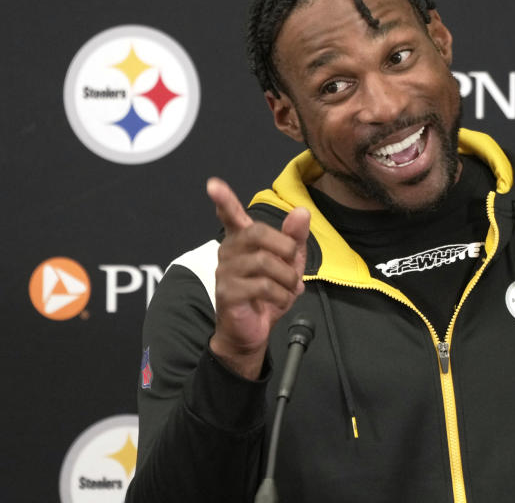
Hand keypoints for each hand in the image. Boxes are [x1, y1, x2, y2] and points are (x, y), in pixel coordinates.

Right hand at [206, 177, 309, 378]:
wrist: (253, 330)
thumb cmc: (268, 292)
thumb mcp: (289, 263)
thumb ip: (295, 237)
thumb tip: (301, 211)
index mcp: (242, 240)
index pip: (231, 215)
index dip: (224, 200)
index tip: (213, 185)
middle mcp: (229, 251)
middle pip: (257, 233)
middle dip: (284, 246)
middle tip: (294, 262)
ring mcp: (225, 272)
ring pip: (264, 262)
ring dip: (287, 277)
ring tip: (290, 288)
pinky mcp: (228, 293)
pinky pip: (263, 286)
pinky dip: (281, 294)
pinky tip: (280, 300)